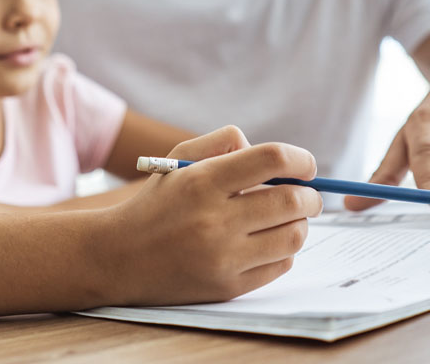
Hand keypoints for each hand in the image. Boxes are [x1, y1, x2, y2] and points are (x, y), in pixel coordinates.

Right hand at [102, 126, 322, 304]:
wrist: (119, 257)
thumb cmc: (158, 201)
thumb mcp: (180, 158)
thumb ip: (224, 142)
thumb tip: (273, 157)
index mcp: (203, 181)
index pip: (272, 159)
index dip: (300, 159)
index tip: (305, 165)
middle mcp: (214, 220)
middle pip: (291, 201)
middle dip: (310, 195)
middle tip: (308, 195)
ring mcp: (222, 258)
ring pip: (293, 236)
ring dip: (300, 224)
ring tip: (289, 218)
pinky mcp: (226, 287)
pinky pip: (280, 266)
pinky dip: (284, 251)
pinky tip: (269, 242)